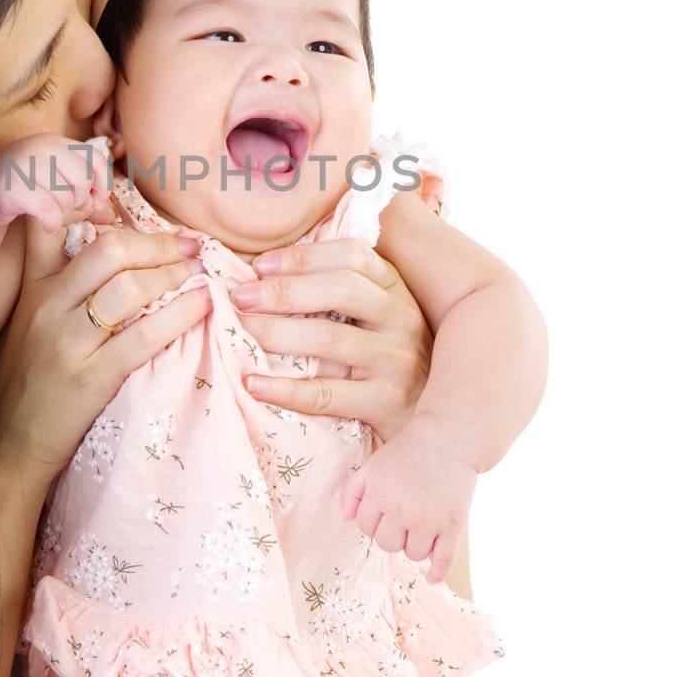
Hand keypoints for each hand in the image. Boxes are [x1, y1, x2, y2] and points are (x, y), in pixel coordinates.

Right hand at [0, 134, 110, 232]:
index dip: (102, 182)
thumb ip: (80, 185)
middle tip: (71, 208)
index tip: (96, 200)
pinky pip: (48, 210)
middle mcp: (42, 147)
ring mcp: (26, 165)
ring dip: (63, 212)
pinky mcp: (13, 187)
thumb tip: (104, 208)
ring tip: (51, 212)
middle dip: (81, 200)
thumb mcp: (54, 175)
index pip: (95, 158)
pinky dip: (51, 223)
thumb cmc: (25, 184)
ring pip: (66, 196)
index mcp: (57, 142)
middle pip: (82, 179)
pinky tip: (46, 224)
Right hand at [0, 225, 211, 491]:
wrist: (7, 445)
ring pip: (130, 287)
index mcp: (33, 287)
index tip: (130, 203)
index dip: (89, 200)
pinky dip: (182, 315)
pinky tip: (201, 307)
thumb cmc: (27, 382)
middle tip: (189, 245)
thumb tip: (111, 248)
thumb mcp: (28, 322)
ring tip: (199, 275)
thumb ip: (57, 283)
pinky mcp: (90, 377)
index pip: (51, 224)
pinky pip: (145, 336)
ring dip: (175, 274)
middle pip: (110, 249)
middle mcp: (47, 306)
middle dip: (158, 243)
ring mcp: (68, 341)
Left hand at [232, 238, 431, 440]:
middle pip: (341, 289)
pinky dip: (285, 389)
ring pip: (330, 339)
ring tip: (239, 334)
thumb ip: (337, 292)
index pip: (352, 255)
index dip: (303, 256)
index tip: (260, 265)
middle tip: (239, 298)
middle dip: (283, 290)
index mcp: (395, 289)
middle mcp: (402, 318)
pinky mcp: (388, 403)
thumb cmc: (388, 360)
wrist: (438, 420)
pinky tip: (253, 384)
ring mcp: (398, 361)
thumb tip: (263, 271)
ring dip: (277, 333)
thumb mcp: (376, 318)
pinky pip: (327, 394)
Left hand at [343, 414, 477, 584]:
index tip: (386, 512)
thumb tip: (344, 519)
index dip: (374, 522)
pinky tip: (431, 577)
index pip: (366, 528)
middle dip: (392, 536)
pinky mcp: (454, 525)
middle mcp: (403, 510)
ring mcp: (430, 520)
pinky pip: (444, 560)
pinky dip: (437, 573)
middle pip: (388, 545)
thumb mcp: (373, 465)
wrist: (447, 439)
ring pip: (414, 555)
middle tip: (403, 520)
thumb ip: (354, 491)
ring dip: (414, 546)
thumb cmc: (407, 452)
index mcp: (380, 495)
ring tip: (421, 528)